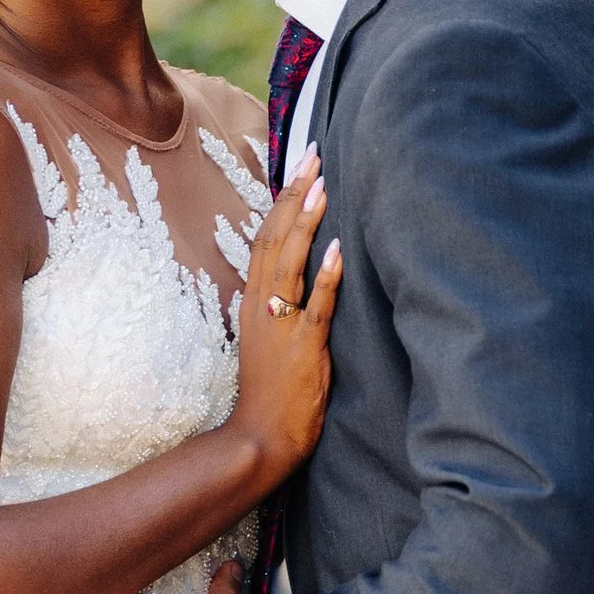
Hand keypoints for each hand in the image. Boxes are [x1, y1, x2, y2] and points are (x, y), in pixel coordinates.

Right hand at [233, 156, 342, 490]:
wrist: (258, 438)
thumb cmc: (270, 394)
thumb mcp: (271, 341)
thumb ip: (282, 307)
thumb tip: (301, 279)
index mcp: (255, 302)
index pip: (266, 239)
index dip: (283, 201)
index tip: (299, 168)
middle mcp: (262, 306)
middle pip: (274, 238)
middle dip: (294, 195)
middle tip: (311, 155)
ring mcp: (280, 325)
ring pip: (289, 263)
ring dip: (306, 223)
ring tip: (321, 185)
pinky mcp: (301, 348)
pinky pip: (314, 306)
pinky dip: (326, 277)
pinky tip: (338, 249)